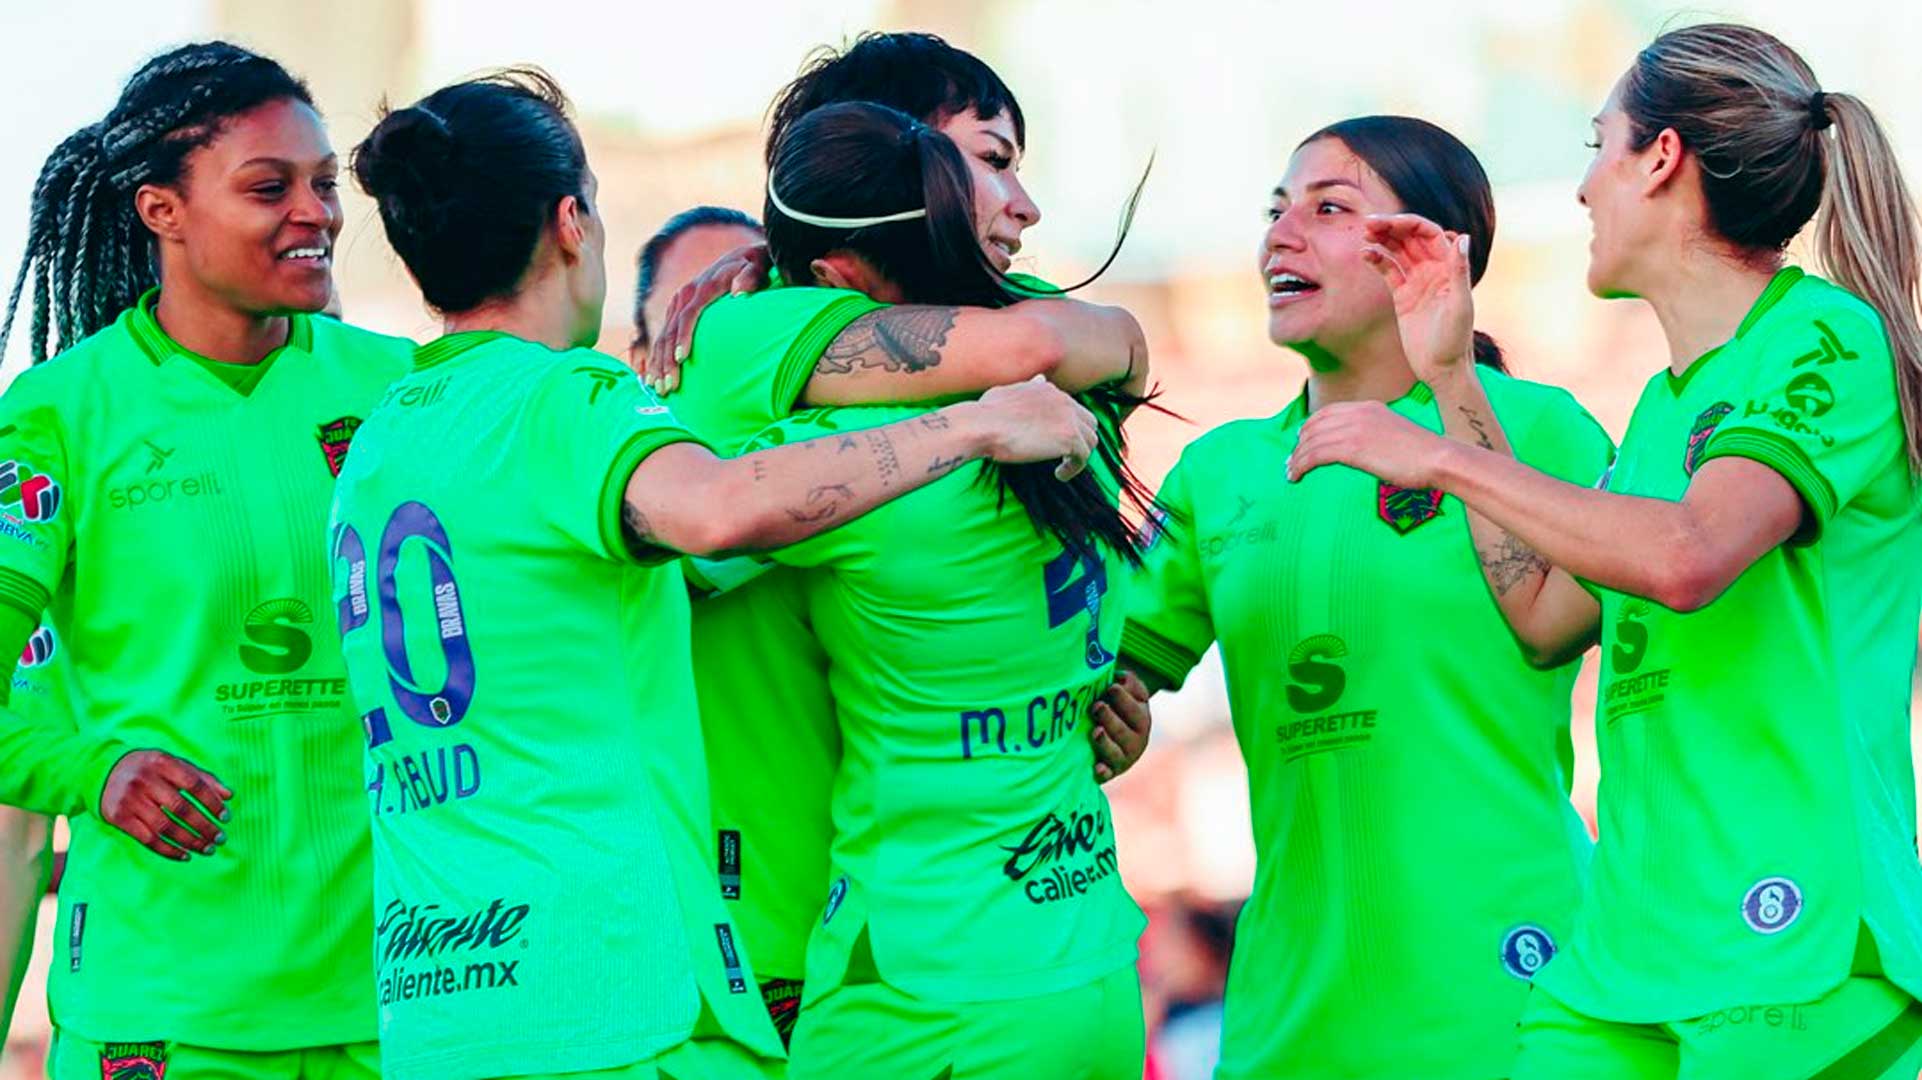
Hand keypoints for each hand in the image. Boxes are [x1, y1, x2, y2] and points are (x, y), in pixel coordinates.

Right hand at [98, 750, 231, 860]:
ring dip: (190, 842)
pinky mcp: (119, 818)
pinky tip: (185, 855)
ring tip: (207, 849)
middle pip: (181, 809)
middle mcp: (145, 780)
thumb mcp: (175, 764)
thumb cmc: (150, 768)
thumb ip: (203, 778)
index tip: (226, 817)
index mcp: (162, 762)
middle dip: (204, 827)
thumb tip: (230, 796)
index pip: (194, 785)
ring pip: (166, 827)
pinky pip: (148, 839)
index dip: (212, 802)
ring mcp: (130, 800)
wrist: (103, 770)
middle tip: (221, 839)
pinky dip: (169, 850)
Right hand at [645, 243, 773, 394]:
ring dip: (658, 363)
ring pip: (662, 336)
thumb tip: (740, 292)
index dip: (683, 337)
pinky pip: (662, 336)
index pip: (689, 315)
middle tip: (668, 387)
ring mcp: (678, 303)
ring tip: (658, 388)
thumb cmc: (754, 266)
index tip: (682, 360)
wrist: (744, 257)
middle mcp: (685, 295)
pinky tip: (653, 376)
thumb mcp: (757, 265)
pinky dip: (656, 356)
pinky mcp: (676, 310)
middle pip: (670, 331)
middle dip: (666, 360)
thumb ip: (750, 276)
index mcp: (703, 287)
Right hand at [968, 376, 1097, 479]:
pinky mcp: (1069, 438)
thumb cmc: (986, 412)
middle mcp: (1063, 400)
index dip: (1066, 427)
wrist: (982, 425)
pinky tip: (1059, 475)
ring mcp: (1068, 418)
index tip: (1053, 442)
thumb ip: (1028, 387)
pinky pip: (1083, 457)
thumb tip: (1040, 379)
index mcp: (1049, 389)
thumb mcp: (1008, 391)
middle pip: (1089, 422)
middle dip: (1080, 439)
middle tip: (1064, 455)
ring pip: (1091, 440)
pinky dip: (1074, 468)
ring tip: (1062, 467)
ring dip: (1079, 455)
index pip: (1072, 408)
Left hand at [1092, 670, 1151, 782]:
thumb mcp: (1127, 693)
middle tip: (1097, 706)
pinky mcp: (1109, 772)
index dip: (1124, 699)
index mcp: (1141, 720)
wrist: (1111, 736)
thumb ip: (1128, 683)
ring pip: (1116, 753)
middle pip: (1125, 732)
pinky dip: (1103, 772)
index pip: (1136, 711)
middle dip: (1111, 718)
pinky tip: (1097, 768)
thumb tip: (1122, 679)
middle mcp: (1136, 742)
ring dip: (1106, 742)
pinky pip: (1107, 775)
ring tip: (1095, 731)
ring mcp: (1123, 759)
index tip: (1111, 687)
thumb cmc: (1116, 707)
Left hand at [1289, 400, 1453, 487]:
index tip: (1301, 442)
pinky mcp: (1351, 448)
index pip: (1328, 413)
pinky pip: (1315, 455)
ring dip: (1297, 458)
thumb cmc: (1422, 455)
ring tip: (1290, 473)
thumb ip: (1375, 435)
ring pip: (1312, 442)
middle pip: (1315, 426)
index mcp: (1369, 407)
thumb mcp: (1395, 434)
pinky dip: (1301, 466)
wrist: (1437, 458)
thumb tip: (1362, 450)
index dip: (1310, 427)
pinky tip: (1296, 477)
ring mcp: (1353, 429)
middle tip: (1291, 461)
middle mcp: (1357, 413)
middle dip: (1300, 444)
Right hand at [1361, 214, 1475, 383]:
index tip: (1386, 222)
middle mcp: (1433, 270)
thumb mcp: (1459, 305)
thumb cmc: (1456, 340)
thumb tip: (1461, 236)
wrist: (1442, 369)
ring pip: (1398, 252)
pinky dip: (1377, 260)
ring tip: (1364, 235)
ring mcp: (1417, 282)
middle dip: (1391, 227)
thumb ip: (1459, 270)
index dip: (1408, 224)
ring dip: (1382, 240)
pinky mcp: (1402, 296)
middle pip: (1410, 238)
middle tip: (1368, 224)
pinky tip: (1365, 254)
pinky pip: (1388, 271)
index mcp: (1448, 267)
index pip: (1428, 234)